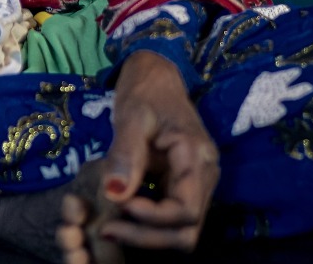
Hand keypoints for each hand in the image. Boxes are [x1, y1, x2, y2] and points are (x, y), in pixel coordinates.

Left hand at [99, 50, 220, 252]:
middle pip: (187, 230)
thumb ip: (125, 154)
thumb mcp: (130, 117)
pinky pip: (171, 217)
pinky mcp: (183, 186)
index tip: (118, 205)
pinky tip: (119, 213)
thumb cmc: (144, 92)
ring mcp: (197, 183)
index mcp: (197, 158)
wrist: (155, 76)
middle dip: (148, 237)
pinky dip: (146, 224)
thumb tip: (115, 193)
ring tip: (110, 224)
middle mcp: (205, 176)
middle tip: (107, 228)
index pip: (186, 211)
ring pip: (182, 230)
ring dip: (147, 235)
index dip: (152, 219)